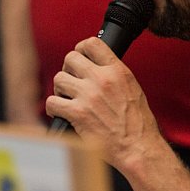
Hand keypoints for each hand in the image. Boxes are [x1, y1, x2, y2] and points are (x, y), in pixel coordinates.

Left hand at [44, 37, 158, 169]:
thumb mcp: (132, 88)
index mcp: (117, 71)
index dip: (81, 49)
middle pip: (70, 58)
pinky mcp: (77, 113)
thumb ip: (113, 74)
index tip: (79, 59)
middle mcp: (102, 79)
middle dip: (68, 70)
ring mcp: (88, 96)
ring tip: (67, 99)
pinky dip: (53, 109)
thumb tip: (95, 66)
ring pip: (58, 79)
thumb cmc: (137, 123)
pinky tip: (61, 113)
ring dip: (60, 89)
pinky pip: (52, 102)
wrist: (137, 147)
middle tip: (72, 82)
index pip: (92, 43)